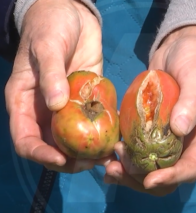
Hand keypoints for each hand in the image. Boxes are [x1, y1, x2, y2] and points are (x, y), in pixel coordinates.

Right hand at [5, 0, 111, 171]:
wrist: (72, 15)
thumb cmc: (51, 27)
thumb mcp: (47, 47)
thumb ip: (50, 74)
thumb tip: (56, 105)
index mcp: (25, 103)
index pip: (26, 140)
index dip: (41, 154)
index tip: (62, 159)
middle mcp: (45, 111)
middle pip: (53, 147)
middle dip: (70, 160)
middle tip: (92, 162)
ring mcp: (67, 109)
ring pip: (75, 141)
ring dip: (90, 153)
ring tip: (109, 157)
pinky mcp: (87, 102)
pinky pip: (94, 123)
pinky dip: (104, 135)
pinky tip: (118, 140)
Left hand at [104, 26, 195, 195]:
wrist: (183, 47)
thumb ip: (192, 101)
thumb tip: (178, 129)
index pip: (194, 166)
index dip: (172, 177)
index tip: (148, 180)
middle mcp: (192, 144)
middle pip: (171, 175)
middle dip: (143, 178)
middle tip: (118, 167)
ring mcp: (172, 141)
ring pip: (153, 170)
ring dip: (130, 171)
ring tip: (109, 163)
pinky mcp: (155, 133)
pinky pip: (140, 154)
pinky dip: (124, 160)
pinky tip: (107, 159)